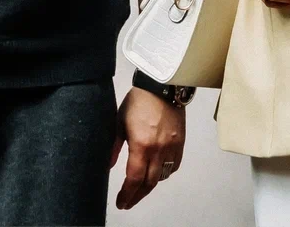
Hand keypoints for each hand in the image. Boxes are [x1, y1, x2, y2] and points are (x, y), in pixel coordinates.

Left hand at [110, 87, 185, 209]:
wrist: (162, 86)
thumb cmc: (139, 102)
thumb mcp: (119, 123)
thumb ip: (114, 147)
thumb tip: (108, 166)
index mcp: (141, 146)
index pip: (134, 179)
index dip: (127, 194)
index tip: (121, 202)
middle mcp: (158, 150)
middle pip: (149, 183)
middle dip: (137, 196)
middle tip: (129, 201)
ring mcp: (171, 148)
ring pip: (162, 176)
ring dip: (150, 185)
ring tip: (140, 187)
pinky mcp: (180, 143)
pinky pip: (173, 166)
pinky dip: (164, 173)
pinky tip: (157, 172)